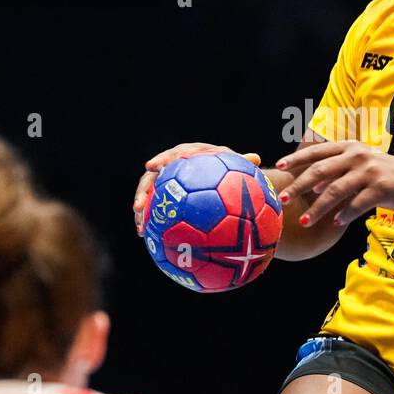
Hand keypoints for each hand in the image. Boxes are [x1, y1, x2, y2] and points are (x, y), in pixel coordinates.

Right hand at [133, 143, 260, 235]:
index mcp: (187, 155)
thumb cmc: (230, 171)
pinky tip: (146, 238)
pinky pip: (154, 210)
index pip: (172, 156)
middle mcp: (172, 168)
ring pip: (148, 196)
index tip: (152, 167)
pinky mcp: (164, 199)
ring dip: (142, 211)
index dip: (161, 160)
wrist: (221, 179)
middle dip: (142, 191)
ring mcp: (166, 185)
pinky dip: (150, 222)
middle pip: (152, 178)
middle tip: (137, 206)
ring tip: (140, 228)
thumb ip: (241, 163)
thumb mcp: (235, 167)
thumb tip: (256, 158)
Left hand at [275, 140, 393, 227]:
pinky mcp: (381, 189)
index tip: (279, 166)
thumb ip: (336, 173)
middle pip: (321, 171)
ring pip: (335, 191)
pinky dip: (345, 214)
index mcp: (350, 147)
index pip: (318, 152)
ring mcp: (369, 172)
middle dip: (299, 186)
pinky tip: (336, 222)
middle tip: (284, 199)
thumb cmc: (384, 173)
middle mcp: (357, 156)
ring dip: (317, 208)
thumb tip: (311, 186)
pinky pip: (357, 204)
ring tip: (304, 222)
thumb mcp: (359, 166)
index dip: (297, 158)